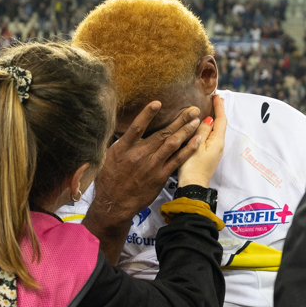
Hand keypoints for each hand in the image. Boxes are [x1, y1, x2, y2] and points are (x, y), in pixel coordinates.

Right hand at [88, 101, 202, 228]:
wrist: (115, 204)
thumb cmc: (109, 180)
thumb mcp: (108, 157)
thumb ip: (120, 143)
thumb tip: (126, 129)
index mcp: (124, 148)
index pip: (137, 127)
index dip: (147, 114)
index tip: (158, 102)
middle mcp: (139, 154)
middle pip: (162, 133)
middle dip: (179, 119)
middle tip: (192, 108)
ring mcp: (152, 165)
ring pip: (172, 144)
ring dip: (186, 131)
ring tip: (196, 120)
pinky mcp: (160, 176)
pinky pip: (177, 160)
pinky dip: (188, 149)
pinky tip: (197, 140)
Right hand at [178, 95, 226, 187]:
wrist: (192, 187)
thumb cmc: (192, 168)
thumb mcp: (196, 146)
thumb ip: (202, 131)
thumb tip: (208, 119)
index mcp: (217, 141)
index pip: (221, 120)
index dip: (219, 107)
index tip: (216, 95)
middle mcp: (218, 145)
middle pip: (220, 124)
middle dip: (217, 111)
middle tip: (214, 99)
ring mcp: (214, 151)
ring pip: (215, 131)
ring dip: (212, 119)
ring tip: (208, 109)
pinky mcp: (208, 156)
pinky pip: (210, 137)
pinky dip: (208, 128)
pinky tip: (202, 126)